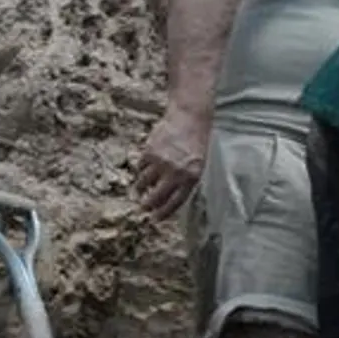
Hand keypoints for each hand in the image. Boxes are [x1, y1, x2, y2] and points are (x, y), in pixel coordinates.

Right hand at [134, 105, 210, 219]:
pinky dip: (140, 169)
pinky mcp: (149, 152)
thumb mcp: (198, 164)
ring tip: (140, 190)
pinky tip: (143, 169)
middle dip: (147, 205)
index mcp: (191, 178)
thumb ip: (186, 180)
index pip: (175, 202)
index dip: (163, 213)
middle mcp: (176, 173)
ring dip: (141, 189)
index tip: (155, 219)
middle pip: (156, 197)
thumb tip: (171, 197)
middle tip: (143, 208)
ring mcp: (161, 163)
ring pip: (144, 183)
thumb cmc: (196, 143)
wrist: (190, 118)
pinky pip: (140, 167)